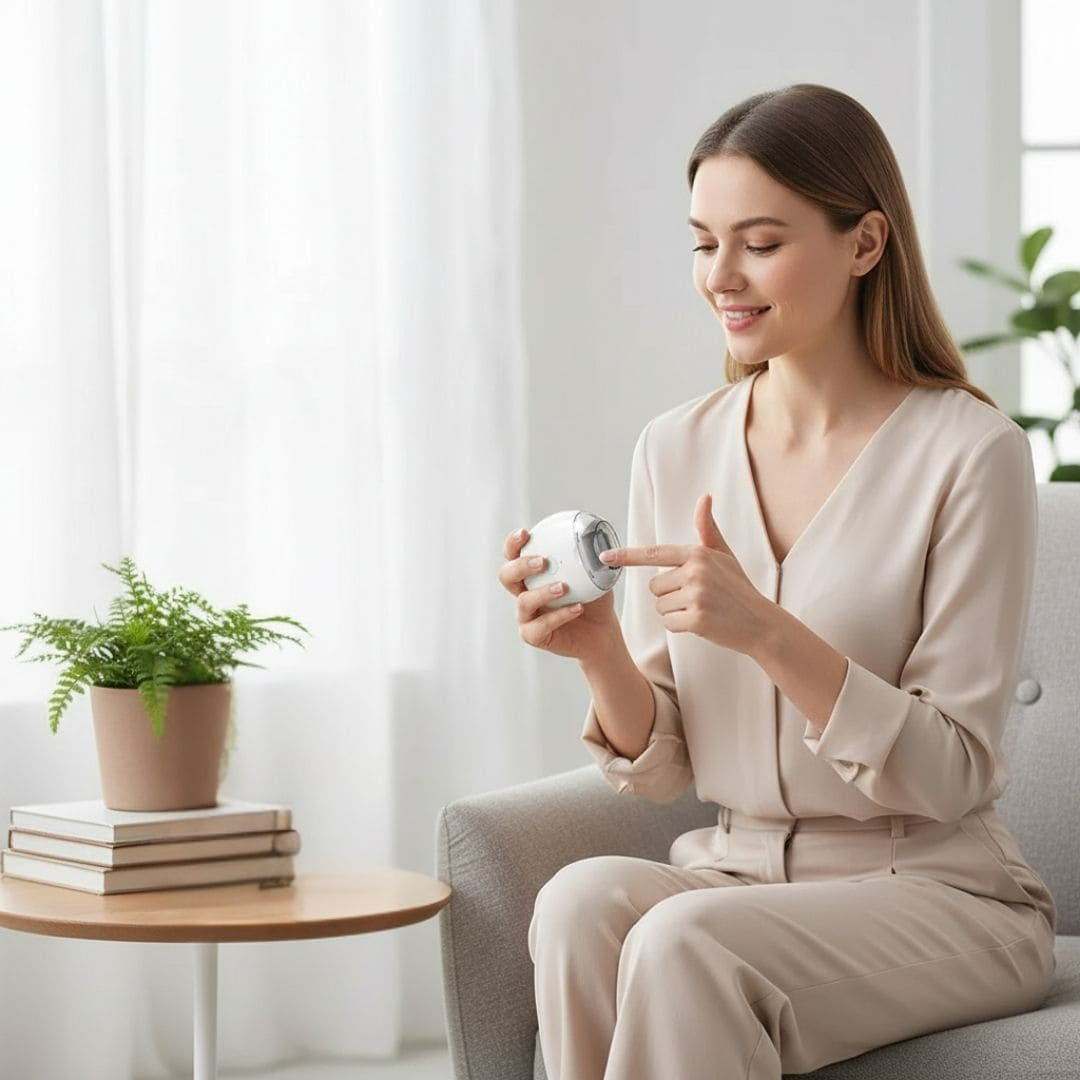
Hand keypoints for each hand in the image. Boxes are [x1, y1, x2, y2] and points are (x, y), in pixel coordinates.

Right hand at [498, 527, 621, 661]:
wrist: (600, 631)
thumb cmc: (593, 599)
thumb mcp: (594, 574)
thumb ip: (590, 556)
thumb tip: (597, 537)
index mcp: (531, 575)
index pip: (513, 555)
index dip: (513, 544)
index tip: (525, 533)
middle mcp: (523, 593)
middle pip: (506, 576)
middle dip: (521, 566)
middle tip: (543, 561)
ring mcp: (526, 615)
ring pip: (523, 602)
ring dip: (543, 592)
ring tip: (564, 587)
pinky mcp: (533, 635)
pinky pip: (540, 626)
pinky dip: (559, 615)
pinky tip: (577, 608)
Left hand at [597, 493, 772, 655]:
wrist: (761, 623)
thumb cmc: (739, 588)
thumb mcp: (724, 555)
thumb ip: (707, 529)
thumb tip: (704, 497)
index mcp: (698, 553)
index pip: (654, 553)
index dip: (627, 556)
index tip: (605, 557)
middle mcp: (695, 571)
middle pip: (654, 586)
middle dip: (668, 595)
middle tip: (696, 597)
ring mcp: (696, 596)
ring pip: (659, 606)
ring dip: (674, 612)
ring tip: (701, 609)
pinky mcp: (696, 619)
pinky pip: (668, 623)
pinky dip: (680, 626)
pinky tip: (701, 623)